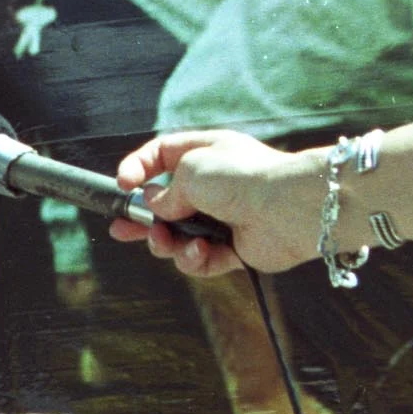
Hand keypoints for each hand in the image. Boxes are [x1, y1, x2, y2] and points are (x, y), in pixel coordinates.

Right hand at [110, 130, 321, 276]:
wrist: (292, 208)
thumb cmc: (245, 178)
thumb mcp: (191, 169)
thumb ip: (166, 191)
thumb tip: (157, 209)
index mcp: (206, 154)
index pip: (161, 156)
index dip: (138, 169)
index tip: (122, 185)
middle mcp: (214, 185)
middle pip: (165, 204)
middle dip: (141, 219)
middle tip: (120, 230)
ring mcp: (223, 218)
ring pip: (178, 237)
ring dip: (166, 242)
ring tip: (165, 241)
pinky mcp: (235, 249)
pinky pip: (202, 259)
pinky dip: (195, 258)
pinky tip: (199, 251)